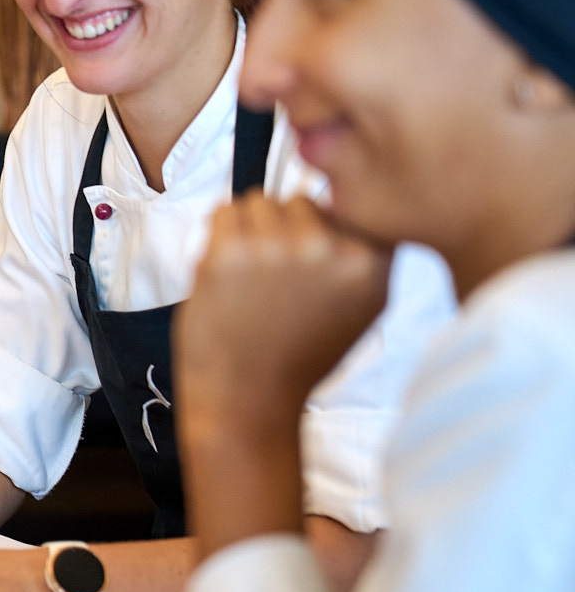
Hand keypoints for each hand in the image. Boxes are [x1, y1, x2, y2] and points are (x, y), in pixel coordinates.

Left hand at [176, 194, 392, 441]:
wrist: (248, 401)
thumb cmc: (299, 355)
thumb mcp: (362, 308)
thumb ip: (366, 253)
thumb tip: (353, 190)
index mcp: (372, 265)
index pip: (350, 206)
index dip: (325, 227)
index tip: (311, 259)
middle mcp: (331, 251)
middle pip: (300, 199)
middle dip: (284, 230)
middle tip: (276, 281)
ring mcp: (279, 248)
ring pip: (259, 201)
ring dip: (248, 231)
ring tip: (252, 280)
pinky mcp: (230, 251)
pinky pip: (223, 211)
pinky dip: (219, 236)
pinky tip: (227, 275)